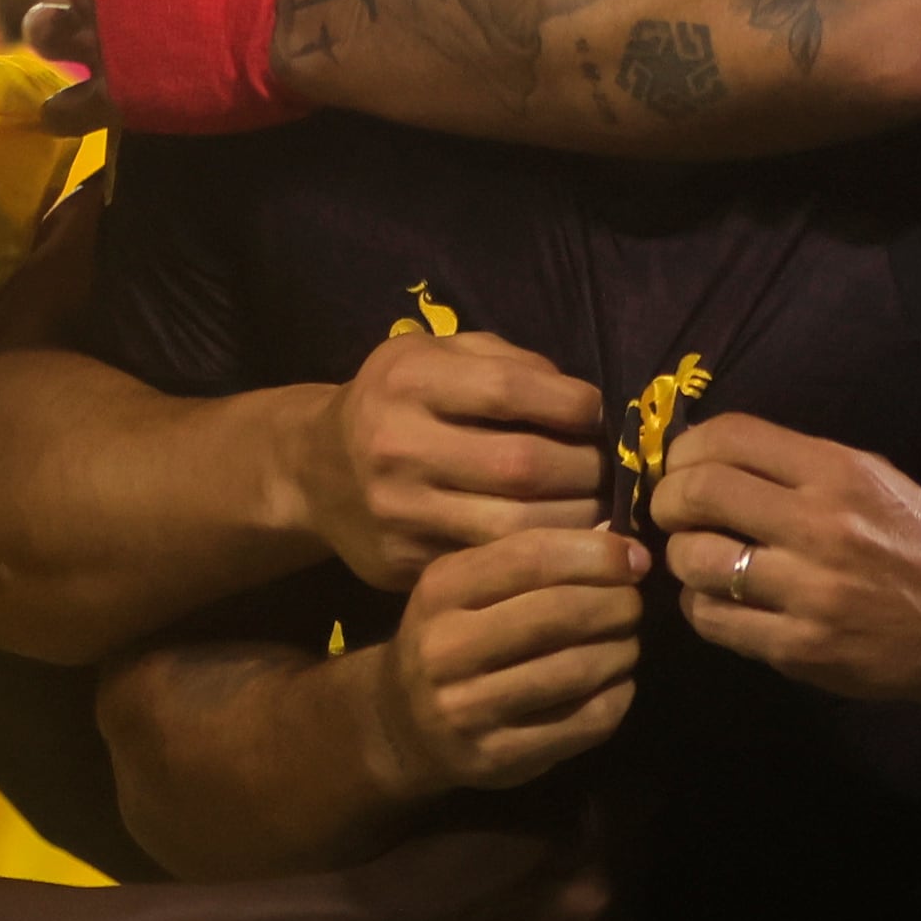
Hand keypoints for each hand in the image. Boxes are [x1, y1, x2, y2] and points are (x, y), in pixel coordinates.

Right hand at [287, 330, 606, 587]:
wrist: (314, 471)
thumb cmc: (397, 402)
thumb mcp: (436, 356)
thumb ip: (506, 362)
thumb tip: (582, 402)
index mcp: (407, 381)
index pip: (509, 390)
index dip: (570, 404)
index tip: (594, 414)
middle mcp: (396, 445)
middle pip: (521, 466)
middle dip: (584, 470)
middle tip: (606, 470)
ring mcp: (398, 511)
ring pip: (515, 526)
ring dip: (575, 522)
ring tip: (596, 509)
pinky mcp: (403, 561)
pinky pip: (491, 563)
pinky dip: (540, 557)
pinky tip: (562, 544)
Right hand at [364, 527, 646, 796]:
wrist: (403, 722)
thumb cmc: (450, 636)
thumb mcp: (468, 585)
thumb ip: (531, 558)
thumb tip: (617, 540)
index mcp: (441, 590)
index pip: (533, 557)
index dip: (598, 554)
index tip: (635, 558)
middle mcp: (446, 648)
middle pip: (561, 613)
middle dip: (617, 603)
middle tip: (633, 604)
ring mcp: (468, 708)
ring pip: (578, 669)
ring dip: (621, 651)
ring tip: (626, 643)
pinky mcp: (497, 756)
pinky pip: (584, 722)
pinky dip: (616, 697)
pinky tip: (615, 684)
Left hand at [652, 416, 920, 707]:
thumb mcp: (874, 479)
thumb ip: (800, 466)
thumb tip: (712, 457)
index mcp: (838, 472)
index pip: (728, 436)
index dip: (685, 450)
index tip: (681, 468)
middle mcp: (822, 525)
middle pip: (697, 492)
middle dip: (666, 501)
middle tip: (672, 514)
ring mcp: (810, 591)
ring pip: (695, 561)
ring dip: (682, 558)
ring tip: (701, 560)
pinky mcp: (800, 647)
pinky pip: (712, 619)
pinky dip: (700, 606)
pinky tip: (719, 601)